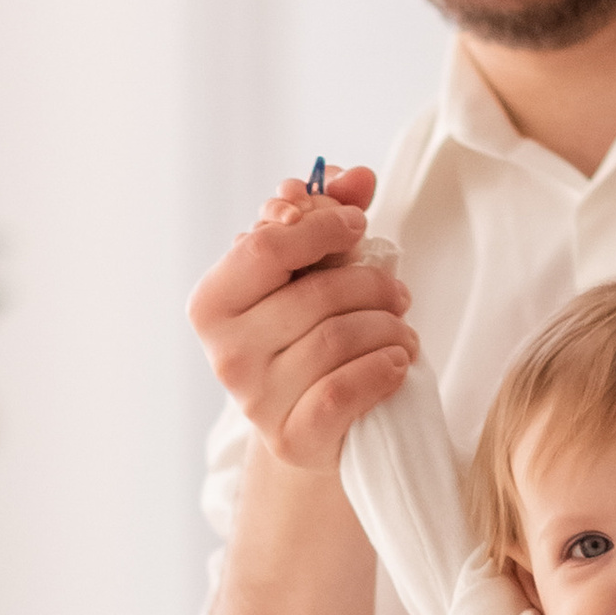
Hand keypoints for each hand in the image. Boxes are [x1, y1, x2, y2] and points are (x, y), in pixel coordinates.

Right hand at [187, 166, 416, 471]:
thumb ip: (328, 214)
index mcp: (213, 301)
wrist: (306, 420)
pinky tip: (397, 359)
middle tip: (397, 292)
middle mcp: (225, 352)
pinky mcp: (291, 437)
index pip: (268, 246)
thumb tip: (358, 177)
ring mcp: (255, 400)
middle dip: (371, 284)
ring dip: (389, 327)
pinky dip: (383, 368)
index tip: (357, 225)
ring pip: (338, 339)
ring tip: (401, 327)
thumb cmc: (304, 332)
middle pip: (315, 294)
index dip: (323, 226)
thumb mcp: (308, 268)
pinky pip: (344, 391)